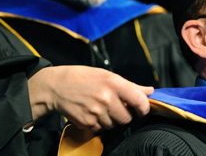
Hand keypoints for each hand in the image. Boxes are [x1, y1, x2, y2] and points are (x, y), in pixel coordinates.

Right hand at [27, 66, 153, 132]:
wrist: (55, 87)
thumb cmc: (82, 78)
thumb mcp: (106, 75)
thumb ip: (130, 85)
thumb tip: (150, 91)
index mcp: (114, 83)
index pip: (140, 101)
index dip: (144, 108)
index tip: (141, 109)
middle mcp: (106, 98)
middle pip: (127, 118)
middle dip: (124, 114)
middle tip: (116, 107)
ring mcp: (97, 112)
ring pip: (115, 125)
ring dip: (111, 120)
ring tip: (101, 108)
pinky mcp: (88, 123)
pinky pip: (102, 129)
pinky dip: (99, 124)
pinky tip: (92, 113)